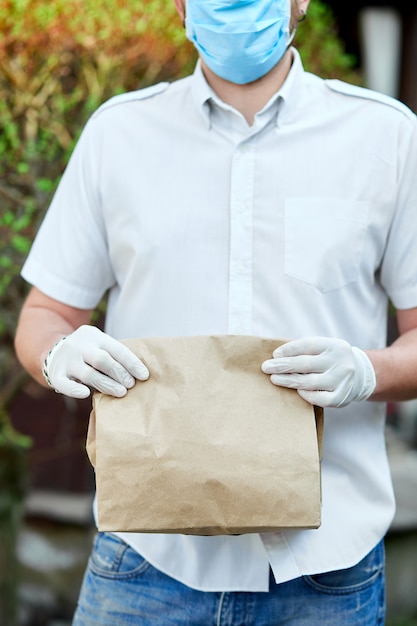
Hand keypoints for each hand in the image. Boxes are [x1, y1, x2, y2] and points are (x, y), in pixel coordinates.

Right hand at [42, 325, 148, 398]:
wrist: (53, 350)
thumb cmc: (87, 352)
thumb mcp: (98, 345)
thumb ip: (113, 355)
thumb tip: (139, 373)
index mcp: (94, 336)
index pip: (116, 349)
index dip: (131, 363)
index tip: (144, 375)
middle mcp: (79, 345)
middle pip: (102, 360)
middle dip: (119, 373)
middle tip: (131, 385)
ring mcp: (66, 360)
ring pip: (88, 374)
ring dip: (107, 384)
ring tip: (121, 392)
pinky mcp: (56, 374)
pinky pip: (64, 384)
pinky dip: (75, 390)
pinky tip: (86, 394)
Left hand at [261, 336, 375, 407]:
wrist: (360, 375)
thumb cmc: (331, 360)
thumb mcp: (324, 349)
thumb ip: (305, 350)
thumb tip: (277, 357)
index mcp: (335, 346)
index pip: (308, 345)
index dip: (289, 349)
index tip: (274, 354)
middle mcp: (340, 362)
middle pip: (306, 364)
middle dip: (283, 365)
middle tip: (266, 367)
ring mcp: (342, 381)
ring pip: (310, 382)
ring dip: (289, 381)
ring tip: (274, 379)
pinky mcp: (341, 397)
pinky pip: (319, 399)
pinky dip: (306, 395)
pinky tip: (296, 391)